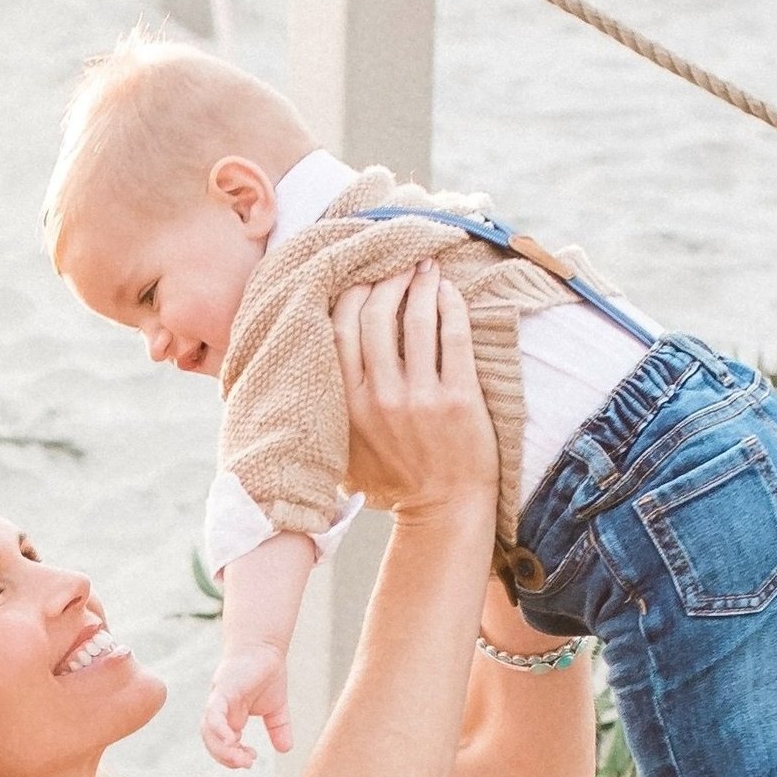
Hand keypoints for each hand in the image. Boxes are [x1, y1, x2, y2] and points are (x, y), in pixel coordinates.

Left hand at [202, 638, 292, 769]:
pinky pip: (213, 715)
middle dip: (227, 758)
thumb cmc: (267, 674)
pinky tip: (230, 740)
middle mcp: (220, 713)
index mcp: (230, 719)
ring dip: (222, 749)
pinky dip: (218, 730)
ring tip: (240, 757)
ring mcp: (218, 703)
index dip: (233, 758)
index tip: (250, 761)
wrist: (264, 648)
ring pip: (209, 732)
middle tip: (246, 763)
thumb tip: (286, 750)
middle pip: (213, 743)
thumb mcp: (277, 709)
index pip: (223, 746)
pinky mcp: (220, 692)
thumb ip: (279, 729)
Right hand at [335, 262, 496, 522]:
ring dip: (422, 284)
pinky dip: (452, 305)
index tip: (365, 279)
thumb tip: (318, 363)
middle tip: (400, 266)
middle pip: (376, 316)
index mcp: (348, 407)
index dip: (352, 294)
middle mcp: (380, 399)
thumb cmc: (394, 480)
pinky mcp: (459, 398)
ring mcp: (421, 398)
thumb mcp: (346, 450)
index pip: (341, 331)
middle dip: (388, 280)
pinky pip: (454, 335)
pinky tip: (450, 292)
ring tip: (427, 269)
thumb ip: (333, 410)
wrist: (443, 509)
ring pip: (416, 319)